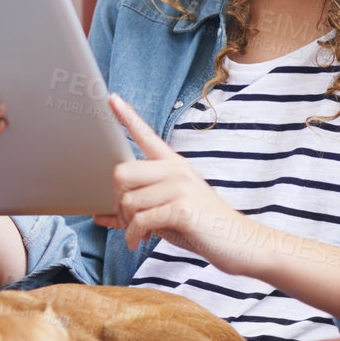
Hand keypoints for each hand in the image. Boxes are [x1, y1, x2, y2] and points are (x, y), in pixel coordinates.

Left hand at [91, 92, 269, 277]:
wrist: (241, 243)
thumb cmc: (201, 227)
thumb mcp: (167, 213)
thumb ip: (136, 210)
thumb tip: (98, 216)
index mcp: (173, 165)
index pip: (145, 135)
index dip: (126, 116)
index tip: (111, 97)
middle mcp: (176, 170)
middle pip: (121, 173)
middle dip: (115, 200)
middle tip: (125, 219)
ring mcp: (180, 187)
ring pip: (128, 200)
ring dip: (126, 223)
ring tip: (137, 233)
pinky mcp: (181, 207)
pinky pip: (140, 220)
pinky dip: (134, 235)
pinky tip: (138, 241)